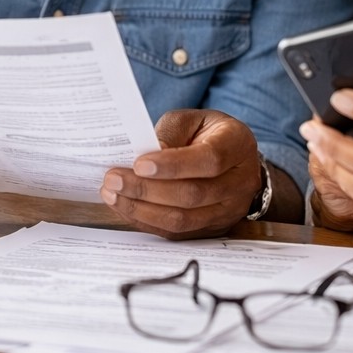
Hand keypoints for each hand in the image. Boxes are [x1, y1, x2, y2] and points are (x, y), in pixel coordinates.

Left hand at [99, 109, 261, 239]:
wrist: (231, 158)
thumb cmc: (206, 134)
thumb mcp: (191, 120)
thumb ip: (170, 134)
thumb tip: (145, 158)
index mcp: (237, 145)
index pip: (209, 160)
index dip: (173, 165)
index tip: (139, 164)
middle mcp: (240, 182)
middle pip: (193, 195)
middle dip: (147, 190)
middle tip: (113, 180)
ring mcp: (229, 210)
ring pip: (183, 220)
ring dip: (142, 210)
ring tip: (113, 195)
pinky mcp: (213, 229)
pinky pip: (177, 233)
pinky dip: (147, 222)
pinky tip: (125, 208)